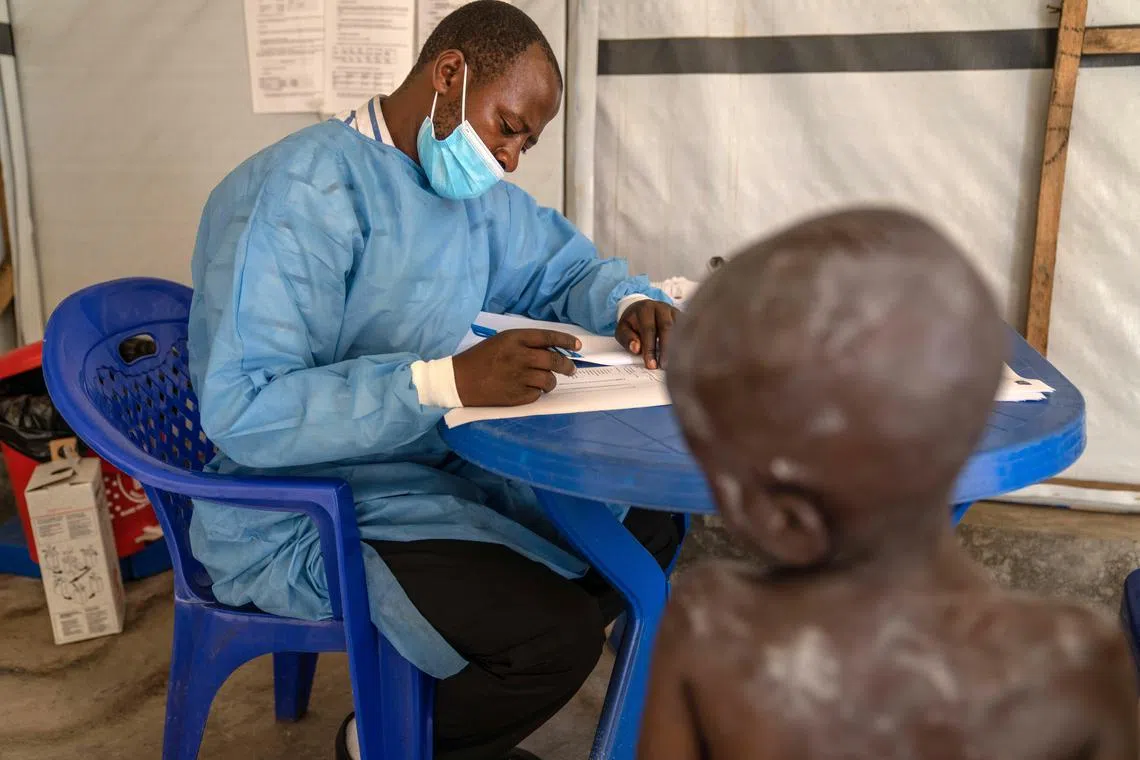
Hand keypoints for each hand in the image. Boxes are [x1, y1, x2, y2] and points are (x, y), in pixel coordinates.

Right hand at [453, 329, 580, 406]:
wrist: (459, 380)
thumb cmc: (480, 358)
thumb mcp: (502, 341)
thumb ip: (525, 343)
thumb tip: (552, 349)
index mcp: (515, 338)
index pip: (549, 337)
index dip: (566, 341)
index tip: (577, 346)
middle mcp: (519, 356)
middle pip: (554, 360)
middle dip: (567, 366)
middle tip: (570, 369)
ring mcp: (518, 377)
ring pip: (549, 380)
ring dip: (551, 381)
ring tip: (545, 382)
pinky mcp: (515, 395)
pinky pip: (537, 394)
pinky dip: (536, 392)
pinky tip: (528, 389)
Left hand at [615, 300, 678, 369]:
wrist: (641, 308)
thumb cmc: (633, 322)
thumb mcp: (623, 329)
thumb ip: (627, 339)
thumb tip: (636, 348)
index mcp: (645, 309)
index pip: (649, 329)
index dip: (650, 348)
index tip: (651, 364)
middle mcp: (661, 308)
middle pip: (667, 327)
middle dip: (666, 349)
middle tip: (665, 366)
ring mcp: (673, 311)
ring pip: (679, 328)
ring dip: (678, 346)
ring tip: (676, 363)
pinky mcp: (682, 316)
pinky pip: (687, 329)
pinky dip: (685, 342)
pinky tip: (684, 355)